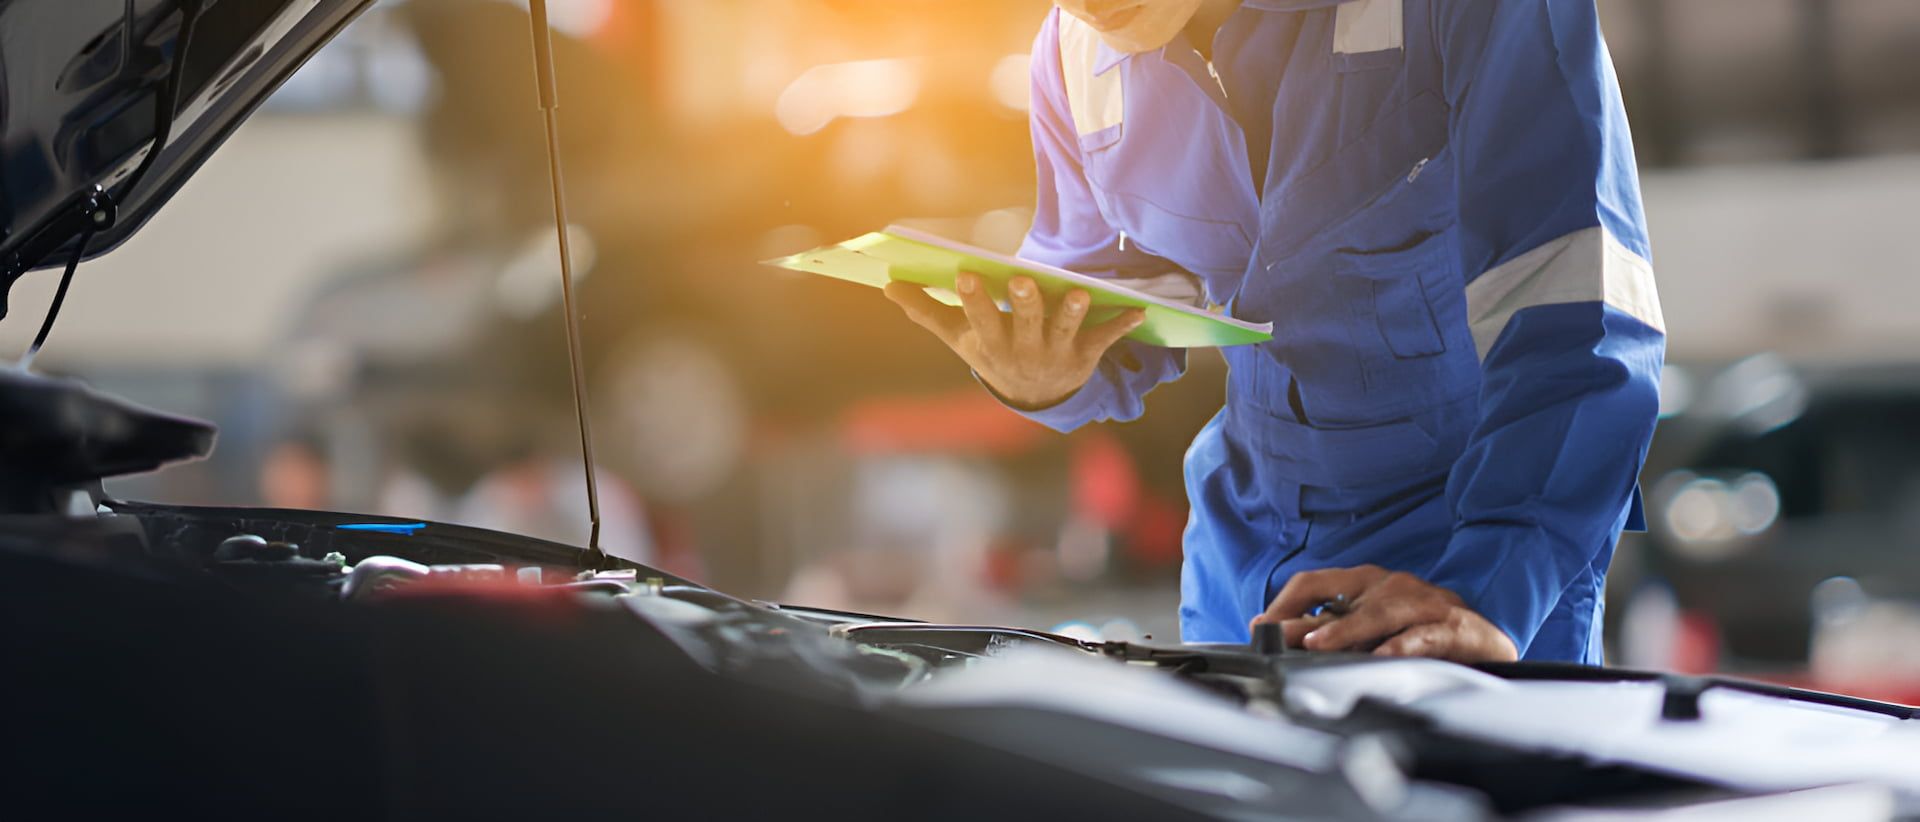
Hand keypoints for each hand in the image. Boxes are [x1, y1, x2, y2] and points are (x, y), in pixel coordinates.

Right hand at [885, 272, 1144, 408]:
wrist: (1032, 398)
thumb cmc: (991, 353)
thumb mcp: (958, 338)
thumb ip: (926, 311)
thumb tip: (888, 286)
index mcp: (991, 343)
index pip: (980, 319)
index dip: (975, 300)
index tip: (966, 274)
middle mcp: (1024, 350)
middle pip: (1024, 323)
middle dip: (1024, 303)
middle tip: (1024, 279)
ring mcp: (1056, 353)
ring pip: (1066, 330)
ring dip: (1073, 313)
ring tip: (1078, 293)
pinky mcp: (1086, 355)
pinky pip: (1105, 339)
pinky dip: (1122, 325)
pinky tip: (1138, 310)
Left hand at [1250, 565, 1518, 662]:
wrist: (1484, 639)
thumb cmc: (1420, 630)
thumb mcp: (1371, 627)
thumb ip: (1331, 629)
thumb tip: (1281, 639)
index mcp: (1366, 583)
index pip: (1314, 583)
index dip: (1284, 604)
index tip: (1259, 627)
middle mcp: (1389, 585)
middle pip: (1340, 597)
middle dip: (1305, 620)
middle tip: (1277, 638)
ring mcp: (1421, 603)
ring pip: (1378, 612)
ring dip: (1346, 629)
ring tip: (1320, 644)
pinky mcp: (1450, 627)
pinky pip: (1422, 636)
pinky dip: (1401, 646)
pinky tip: (1382, 657)